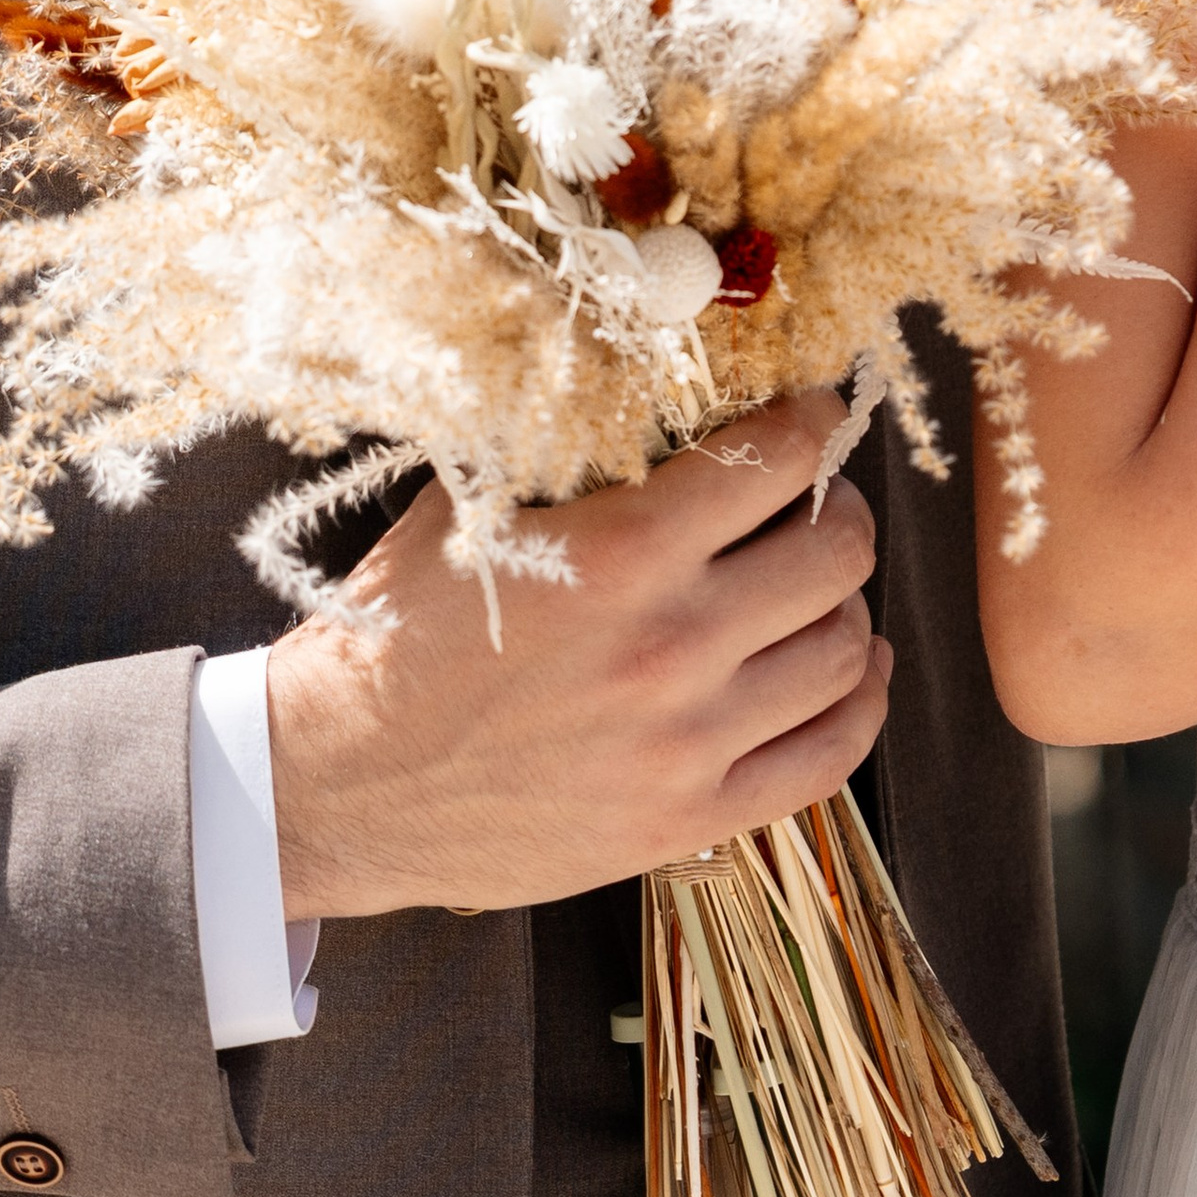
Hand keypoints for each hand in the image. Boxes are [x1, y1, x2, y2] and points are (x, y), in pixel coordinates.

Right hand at [266, 393, 888, 917]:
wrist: (337, 785)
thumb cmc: (394, 636)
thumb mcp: (468, 509)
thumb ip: (565, 448)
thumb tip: (644, 378)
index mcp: (619, 555)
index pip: (779, 461)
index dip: (814, 423)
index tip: (816, 413)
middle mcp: (669, 646)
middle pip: (835, 553)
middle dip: (839, 506)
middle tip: (817, 497)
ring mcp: (687, 743)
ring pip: (842, 651)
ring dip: (846, 603)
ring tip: (819, 581)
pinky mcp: (690, 819)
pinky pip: (829, 756)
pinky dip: (859, 702)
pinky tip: (851, 666)